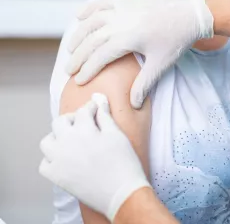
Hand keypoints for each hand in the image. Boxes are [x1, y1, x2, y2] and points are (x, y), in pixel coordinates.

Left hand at [39, 94, 150, 221]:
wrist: (122, 192)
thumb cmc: (124, 163)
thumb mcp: (117, 135)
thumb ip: (104, 115)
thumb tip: (98, 98)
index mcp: (84, 131)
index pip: (83, 111)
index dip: (91, 108)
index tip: (96, 110)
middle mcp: (67, 143)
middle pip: (60, 122)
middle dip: (72, 119)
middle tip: (84, 124)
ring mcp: (59, 161)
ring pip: (47, 141)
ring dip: (57, 137)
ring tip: (71, 140)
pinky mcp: (57, 177)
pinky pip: (44, 164)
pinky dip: (52, 159)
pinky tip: (65, 159)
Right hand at [66, 0, 213, 107]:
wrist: (191, 13)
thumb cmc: (177, 40)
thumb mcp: (161, 64)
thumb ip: (144, 84)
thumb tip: (133, 105)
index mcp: (127, 38)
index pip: (99, 56)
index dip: (87, 70)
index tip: (79, 81)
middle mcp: (119, 21)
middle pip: (90, 40)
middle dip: (78, 56)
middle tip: (69, 70)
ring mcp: (122, 8)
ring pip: (91, 21)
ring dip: (78, 35)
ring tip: (70, 49)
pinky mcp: (126, 0)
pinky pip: (101, 4)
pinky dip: (88, 9)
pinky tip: (79, 17)